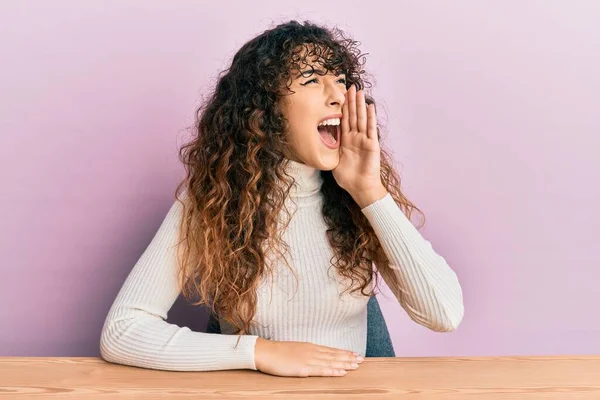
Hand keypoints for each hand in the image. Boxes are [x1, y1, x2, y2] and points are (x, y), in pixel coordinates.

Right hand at [254, 338, 363, 376]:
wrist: (265, 352)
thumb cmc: (277, 352)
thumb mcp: (294, 350)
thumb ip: (305, 353)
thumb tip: (314, 356)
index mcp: (310, 347)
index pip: (331, 350)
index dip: (343, 352)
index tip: (355, 353)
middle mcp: (312, 352)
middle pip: (334, 355)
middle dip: (348, 357)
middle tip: (362, 359)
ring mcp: (308, 360)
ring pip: (331, 362)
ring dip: (345, 363)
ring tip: (357, 365)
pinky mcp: (303, 368)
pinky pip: (322, 370)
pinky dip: (333, 371)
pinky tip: (342, 372)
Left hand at [332, 84, 382, 198]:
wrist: (360, 188)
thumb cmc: (348, 178)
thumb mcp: (334, 162)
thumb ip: (330, 151)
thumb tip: (318, 145)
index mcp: (346, 141)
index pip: (344, 120)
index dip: (342, 108)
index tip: (340, 96)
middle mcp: (355, 138)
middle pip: (352, 116)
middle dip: (351, 101)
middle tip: (350, 87)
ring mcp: (364, 140)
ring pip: (361, 118)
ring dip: (360, 105)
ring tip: (359, 91)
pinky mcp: (372, 144)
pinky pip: (370, 128)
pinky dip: (370, 117)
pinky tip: (370, 106)